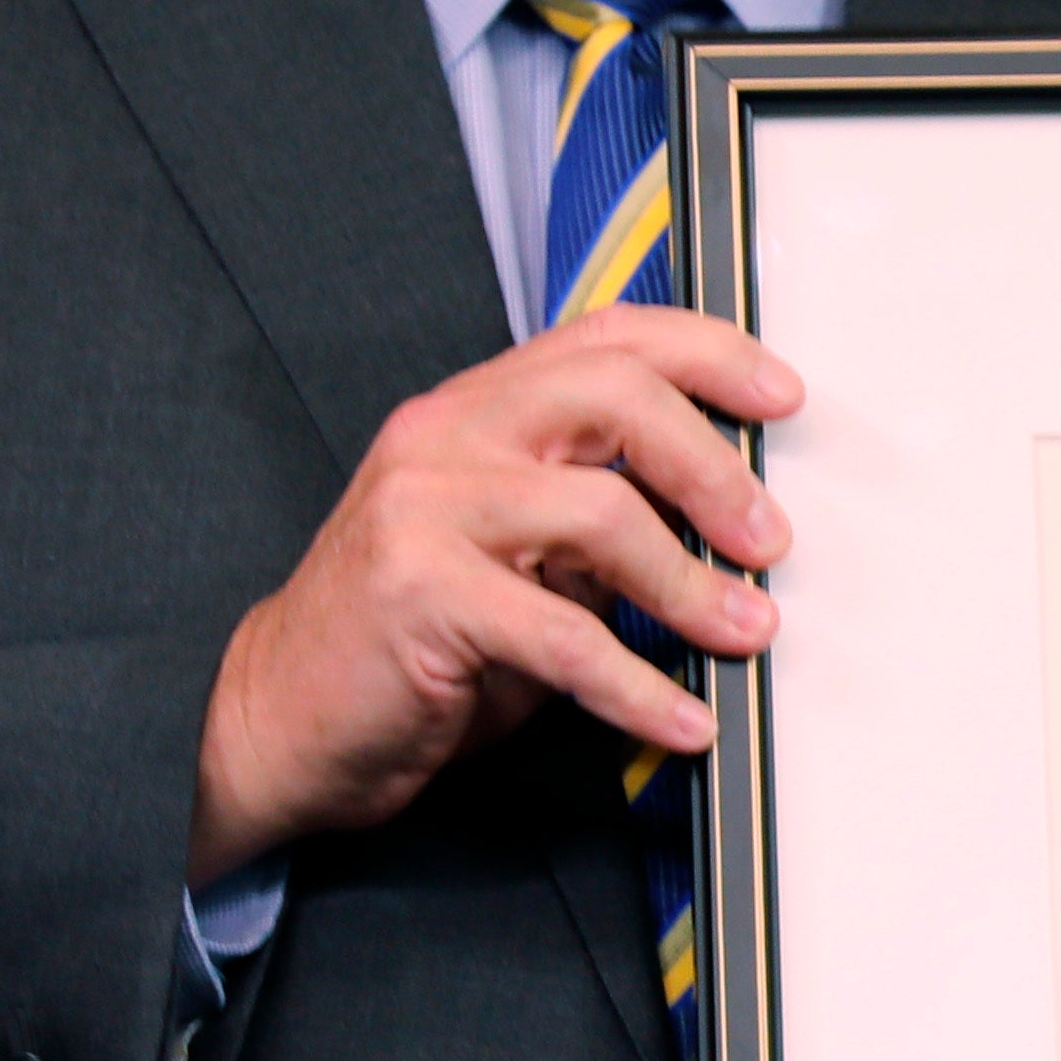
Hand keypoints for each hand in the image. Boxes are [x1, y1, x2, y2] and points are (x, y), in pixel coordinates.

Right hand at [191, 307, 800, 869]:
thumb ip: (597, 521)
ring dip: (692, 585)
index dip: (706, 353)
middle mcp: (445, 436)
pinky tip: (680, 722)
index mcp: (474, 410)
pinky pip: (563, 636)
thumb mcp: (519, 559)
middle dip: (714, 468)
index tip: (780, 397)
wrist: (281, 717)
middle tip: (769, 539)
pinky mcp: (418, 594)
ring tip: (745, 633)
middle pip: (615, 397)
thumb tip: (726, 522)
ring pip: (601, 512)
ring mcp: (424, 508)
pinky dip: (638, 687)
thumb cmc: (412, 641)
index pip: (605, 338)